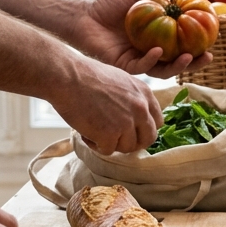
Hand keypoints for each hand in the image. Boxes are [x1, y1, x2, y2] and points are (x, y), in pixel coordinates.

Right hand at [48, 58, 162, 154]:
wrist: (68, 76)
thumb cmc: (88, 76)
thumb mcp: (121, 81)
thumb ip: (133, 98)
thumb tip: (135, 118)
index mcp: (145, 94)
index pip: (157, 122)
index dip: (143, 129)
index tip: (131, 130)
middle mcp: (141, 108)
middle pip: (148, 138)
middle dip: (132, 142)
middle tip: (115, 138)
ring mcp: (127, 122)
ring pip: (127, 147)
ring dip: (112, 143)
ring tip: (95, 131)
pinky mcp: (110, 134)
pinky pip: (107, 150)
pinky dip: (96, 146)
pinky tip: (86, 134)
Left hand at [71, 0, 213, 78]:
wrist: (83, 15)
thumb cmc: (110, 3)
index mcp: (159, 38)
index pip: (184, 45)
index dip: (199, 45)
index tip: (213, 40)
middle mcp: (151, 52)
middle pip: (178, 63)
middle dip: (195, 63)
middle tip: (208, 56)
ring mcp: (138, 61)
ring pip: (163, 69)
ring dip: (178, 66)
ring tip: (189, 57)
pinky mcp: (124, 66)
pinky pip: (141, 66)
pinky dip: (151, 59)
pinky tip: (158, 51)